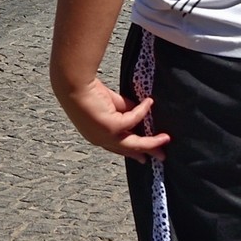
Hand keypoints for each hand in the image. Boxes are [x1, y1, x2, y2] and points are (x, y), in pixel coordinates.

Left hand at [54, 74, 171, 160]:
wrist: (73, 84)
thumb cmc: (86, 90)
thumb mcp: (110, 105)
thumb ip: (125, 110)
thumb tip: (142, 112)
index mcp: (97, 136)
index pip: (117, 147)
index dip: (132, 152)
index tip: (143, 157)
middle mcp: (101, 139)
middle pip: (128, 149)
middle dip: (147, 152)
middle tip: (161, 156)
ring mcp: (105, 135)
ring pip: (134, 142)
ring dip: (151, 141)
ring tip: (166, 138)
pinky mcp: (111, 127)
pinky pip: (133, 119)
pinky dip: (142, 110)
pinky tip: (149, 102)